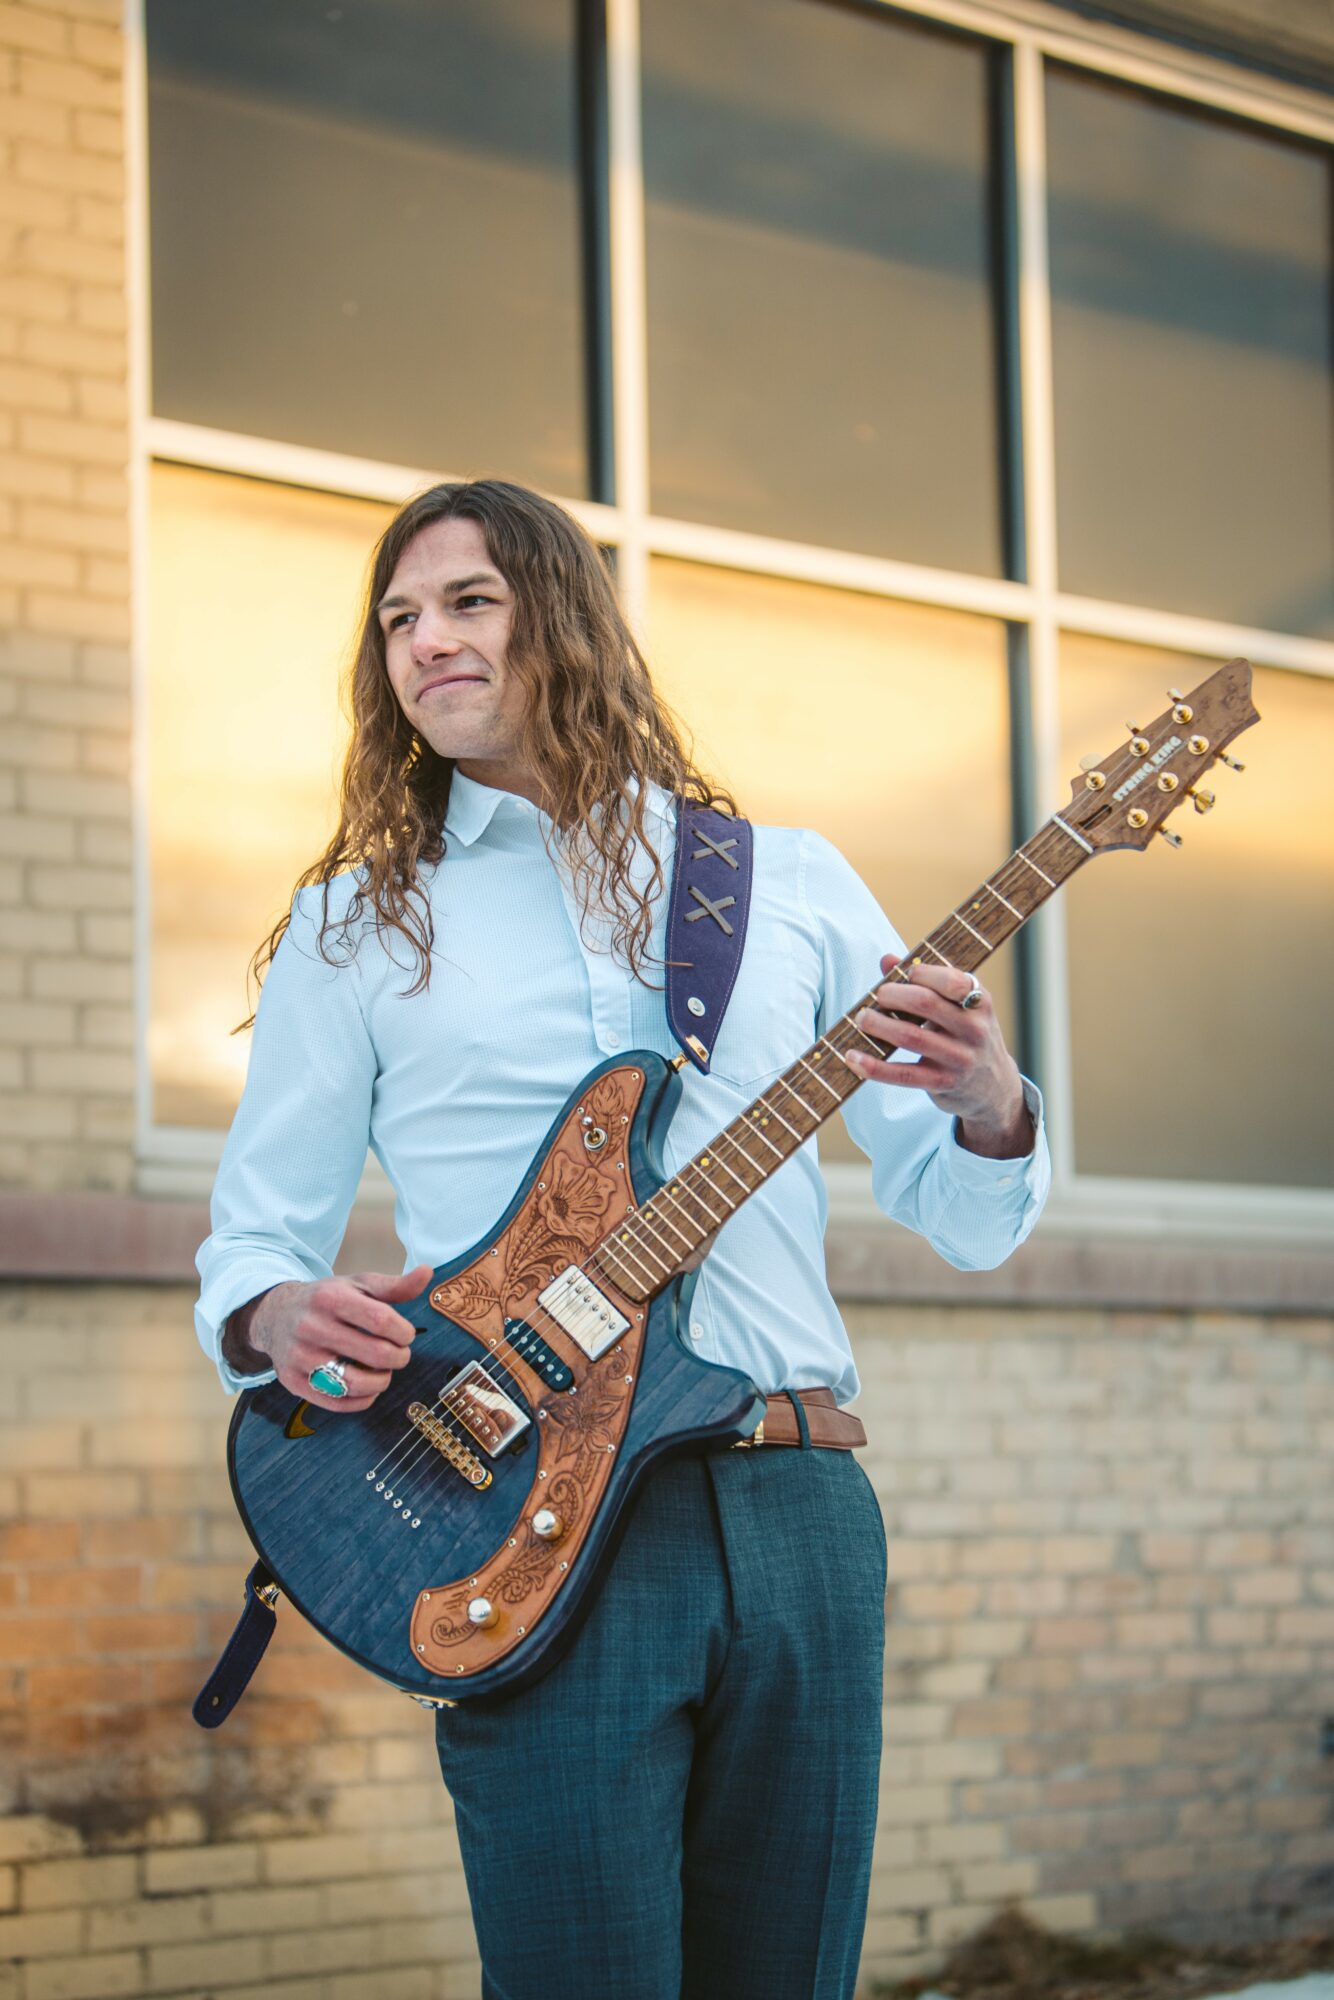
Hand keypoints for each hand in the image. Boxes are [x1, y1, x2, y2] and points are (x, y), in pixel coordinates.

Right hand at [235, 1263, 433, 1411]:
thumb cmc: (327, 1300)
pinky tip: (367, 1388)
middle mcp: (311, 1327)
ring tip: (383, 1372)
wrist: (276, 1316)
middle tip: (399, 1355)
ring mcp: (300, 1357)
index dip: (403, 1333)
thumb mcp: (358, 1285)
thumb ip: (395, 1285)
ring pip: (357, 1384)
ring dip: (382, 1382)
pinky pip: (339, 1402)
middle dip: (398, 1358)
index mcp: (330, 1298)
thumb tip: (428, 1272)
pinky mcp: (294, 1382)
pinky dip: (362, 1399)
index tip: (406, 1335)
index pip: (381, 1320)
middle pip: (374, 1354)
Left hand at [842, 954, 1032, 1158]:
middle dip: (893, 995)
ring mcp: (959, 1058)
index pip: (951, 980)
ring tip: (862, 1019)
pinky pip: (902, 1074)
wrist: (993, 1087)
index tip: (904, 975)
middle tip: (877, 996)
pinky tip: (853, 1057)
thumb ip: (927, 981)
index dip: (921, 973)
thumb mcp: (960, 1007)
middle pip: (925, 1003)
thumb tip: (887, 960)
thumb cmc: (966, 1035)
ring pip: (910, 1036)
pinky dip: (873, 1066)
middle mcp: (973, 1029)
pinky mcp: (942, 1083)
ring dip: (878, 1025)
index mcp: (979, 1002)